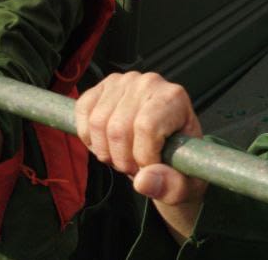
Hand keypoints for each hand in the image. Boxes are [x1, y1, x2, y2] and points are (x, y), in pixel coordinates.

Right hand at [76, 72, 207, 241]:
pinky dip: (89, 137)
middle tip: (135, 165)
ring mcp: (124, 82)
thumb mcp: (184, 184)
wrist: (168, 149)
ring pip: (98, 123)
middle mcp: (149, 83)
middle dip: (122, 160)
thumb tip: (143, 180)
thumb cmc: (178, 164)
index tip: (151, 168)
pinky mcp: (102, 87)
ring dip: (105, 151)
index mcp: (174, 98)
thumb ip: (170, 185)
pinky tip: (108, 143)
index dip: (143, 158)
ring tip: (123, 155)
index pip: (146, 127)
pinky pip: (83, 111)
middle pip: (118, 129)